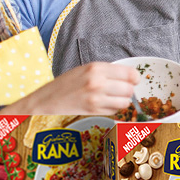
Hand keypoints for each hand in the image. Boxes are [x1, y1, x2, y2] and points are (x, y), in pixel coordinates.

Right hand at [8, 62, 137, 114]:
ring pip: (125, 102)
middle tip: (119, 91)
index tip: (132, 81)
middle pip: (129, 89)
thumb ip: (106, 72)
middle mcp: (98, 82)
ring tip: (110, 99)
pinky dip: (112, 109)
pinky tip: (102, 105)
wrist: (45, 101)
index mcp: (96, 67)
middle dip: (127, 91)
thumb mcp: (85, 70)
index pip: (130, 74)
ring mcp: (96, 98)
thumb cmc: (65, 85)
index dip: (134, 79)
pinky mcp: (94, 111)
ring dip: (121, 101)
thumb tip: (129, 78)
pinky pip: (114, 111)